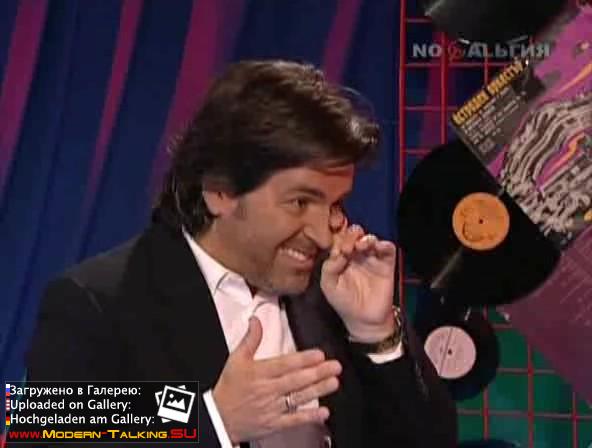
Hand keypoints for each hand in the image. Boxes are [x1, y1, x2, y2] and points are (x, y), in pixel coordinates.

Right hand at [212, 317, 341, 443]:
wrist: (218, 418)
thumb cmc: (228, 387)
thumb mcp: (235, 359)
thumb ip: (250, 339)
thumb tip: (256, 319)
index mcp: (259, 373)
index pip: (285, 364)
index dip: (303, 359)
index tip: (319, 354)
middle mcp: (267, 390)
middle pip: (296, 380)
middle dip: (317, 373)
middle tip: (335, 366)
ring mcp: (271, 408)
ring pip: (298, 398)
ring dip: (318, 390)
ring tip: (334, 382)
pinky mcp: (273, 424)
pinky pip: (293, 420)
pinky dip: (309, 417)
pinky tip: (323, 412)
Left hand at [320, 224, 397, 341]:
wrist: (364, 320)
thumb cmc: (344, 302)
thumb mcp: (329, 285)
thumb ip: (329, 267)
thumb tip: (338, 252)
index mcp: (341, 257)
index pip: (339, 239)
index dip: (337, 239)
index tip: (337, 249)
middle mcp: (356, 254)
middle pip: (354, 234)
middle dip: (350, 235)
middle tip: (348, 247)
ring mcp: (372, 258)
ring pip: (370, 238)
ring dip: (365, 238)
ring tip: (361, 246)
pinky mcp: (387, 264)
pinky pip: (388, 249)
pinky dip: (384, 244)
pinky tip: (378, 247)